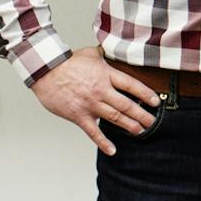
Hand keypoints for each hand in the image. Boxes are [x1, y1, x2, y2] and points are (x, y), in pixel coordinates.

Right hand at [30, 47, 159, 156]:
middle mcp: (101, 91)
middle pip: (126, 104)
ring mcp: (90, 104)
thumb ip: (104, 55)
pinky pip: (92, 132)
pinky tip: (112, 150)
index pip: (131, 85)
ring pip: (114, 117)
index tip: (155, 101)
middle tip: (152, 122)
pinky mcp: (78, 115)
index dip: (145, 94)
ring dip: (129, 125)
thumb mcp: (90, 53)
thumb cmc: (67, 62)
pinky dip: (103, 142)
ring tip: (140, 131)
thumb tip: (113, 50)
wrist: (45, 71)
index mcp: (106, 75)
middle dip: (142, 114)